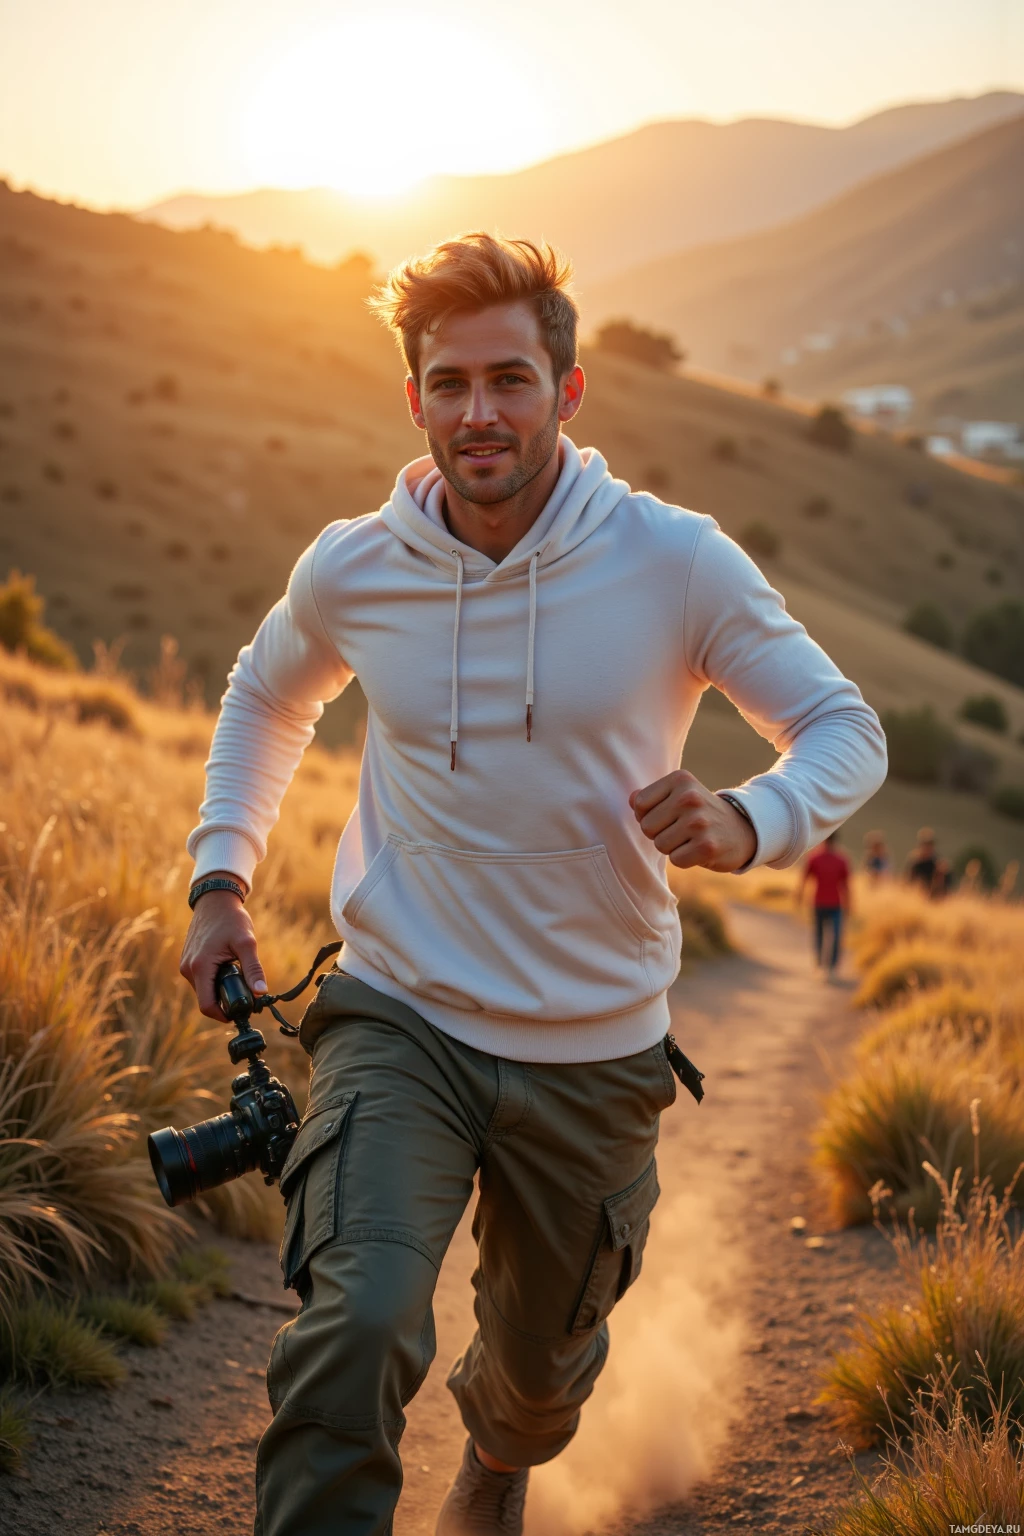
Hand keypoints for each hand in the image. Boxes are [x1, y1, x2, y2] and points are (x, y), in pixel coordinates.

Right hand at [179, 874, 266, 1020]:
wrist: (215, 900)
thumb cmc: (231, 919)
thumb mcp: (246, 943)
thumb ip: (253, 969)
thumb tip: (261, 992)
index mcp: (199, 967)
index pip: (207, 1006)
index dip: (224, 1015)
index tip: (242, 1011)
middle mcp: (188, 969)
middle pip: (206, 999)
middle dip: (225, 1000)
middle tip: (246, 992)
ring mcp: (186, 964)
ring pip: (204, 989)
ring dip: (220, 989)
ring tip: (239, 975)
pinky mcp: (188, 960)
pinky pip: (201, 979)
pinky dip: (215, 979)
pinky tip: (228, 968)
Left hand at [630, 771, 756, 871]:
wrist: (743, 829)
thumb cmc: (701, 813)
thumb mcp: (679, 795)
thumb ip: (651, 796)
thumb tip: (631, 799)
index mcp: (680, 779)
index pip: (640, 804)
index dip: (649, 815)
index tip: (669, 814)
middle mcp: (689, 797)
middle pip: (647, 827)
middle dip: (660, 833)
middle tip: (682, 829)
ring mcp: (699, 822)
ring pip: (660, 845)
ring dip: (673, 847)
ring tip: (691, 838)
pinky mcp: (707, 846)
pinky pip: (676, 860)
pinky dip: (685, 859)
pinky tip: (699, 849)